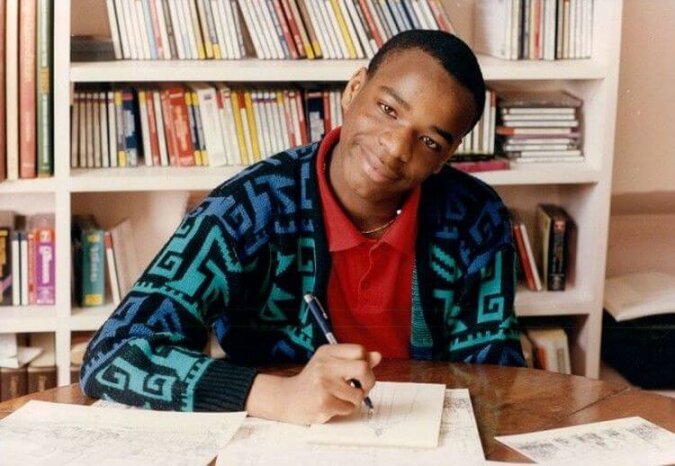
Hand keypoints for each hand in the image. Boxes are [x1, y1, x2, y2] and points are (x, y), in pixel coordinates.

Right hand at [245, 344, 381, 424]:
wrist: (289, 398)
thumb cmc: (314, 381)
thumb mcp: (331, 364)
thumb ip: (355, 360)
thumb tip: (377, 356)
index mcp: (328, 352)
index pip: (360, 351)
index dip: (367, 363)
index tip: (361, 373)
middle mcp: (324, 364)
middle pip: (363, 368)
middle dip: (368, 382)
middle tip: (361, 388)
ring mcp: (323, 383)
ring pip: (358, 394)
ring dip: (354, 400)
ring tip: (340, 398)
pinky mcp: (323, 401)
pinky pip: (348, 408)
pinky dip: (345, 409)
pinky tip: (332, 405)